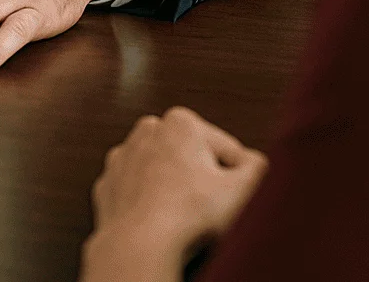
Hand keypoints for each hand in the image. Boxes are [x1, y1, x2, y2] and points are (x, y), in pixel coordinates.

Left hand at [81, 108, 268, 281]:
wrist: (138, 245)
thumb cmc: (188, 215)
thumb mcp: (244, 190)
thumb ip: (260, 168)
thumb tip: (257, 164)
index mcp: (181, 122)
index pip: (228, 151)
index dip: (237, 179)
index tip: (234, 199)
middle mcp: (147, 131)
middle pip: (194, 159)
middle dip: (204, 181)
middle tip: (208, 208)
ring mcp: (123, 158)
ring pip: (165, 175)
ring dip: (176, 192)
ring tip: (184, 218)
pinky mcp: (108, 185)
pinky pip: (140, 195)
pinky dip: (150, 206)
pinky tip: (161, 222)